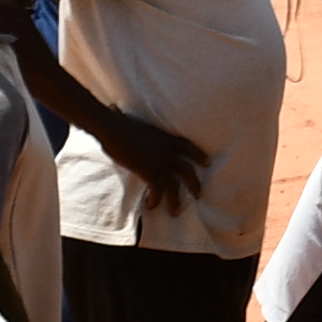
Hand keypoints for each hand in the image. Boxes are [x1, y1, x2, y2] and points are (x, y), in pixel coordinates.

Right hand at [95, 110, 211, 212]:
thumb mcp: (130, 121)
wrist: (113, 128)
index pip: (187, 146)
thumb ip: (131, 121)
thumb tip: (115, 109)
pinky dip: (155, 200)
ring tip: (175, 211)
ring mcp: (158, 162)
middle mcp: (166, 151)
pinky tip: (150, 205)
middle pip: (187, 169)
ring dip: (176, 200)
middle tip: (198, 194)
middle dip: (194, 183)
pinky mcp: (148, 172)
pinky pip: (157, 190)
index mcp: (165, 138)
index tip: (207, 162)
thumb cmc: (117, 123)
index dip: (198, 155)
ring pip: (174, 185)